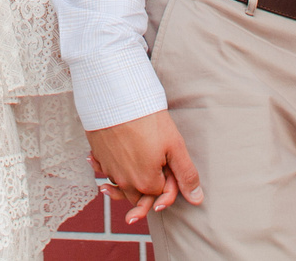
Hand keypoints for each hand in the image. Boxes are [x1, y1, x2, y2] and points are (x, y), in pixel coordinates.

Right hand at [86, 110, 201, 227]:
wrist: (115, 98)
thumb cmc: (147, 120)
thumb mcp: (174, 145)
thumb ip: (186, 175)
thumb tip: (197, 198)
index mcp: (145, 183)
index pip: (161, 193)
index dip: (169, 179)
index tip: (169, 160)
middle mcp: (125, 182)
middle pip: (140, 195)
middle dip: (149, 186)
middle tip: (156, 161)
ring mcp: (110, 171)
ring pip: (123, 185)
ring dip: (131, 180)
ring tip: (138, 162)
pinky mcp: (98, 158)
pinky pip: (107, 172)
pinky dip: (113, 169)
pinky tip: (120, 155)